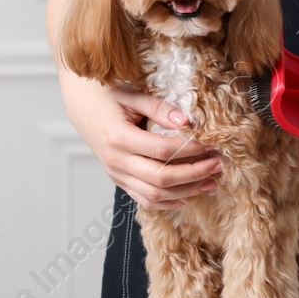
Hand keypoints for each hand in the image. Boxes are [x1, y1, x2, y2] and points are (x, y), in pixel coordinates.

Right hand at [65, 75, 223, 210]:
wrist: (81, 107)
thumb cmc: (106, 96)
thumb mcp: (132, 95)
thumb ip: (159, 108)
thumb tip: (186, 121)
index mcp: (118, 137)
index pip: (161, 151)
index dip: (188, 150)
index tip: (209, 144)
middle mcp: (116, 161)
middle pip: (161, 178)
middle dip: (194, 174)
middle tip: (217, 164)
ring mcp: (116, 174)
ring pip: (154, 195)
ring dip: (186, 191)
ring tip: (211, 182)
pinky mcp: (119, 181)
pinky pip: (144, 200)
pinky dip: (168, 202)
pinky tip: (188, 195)